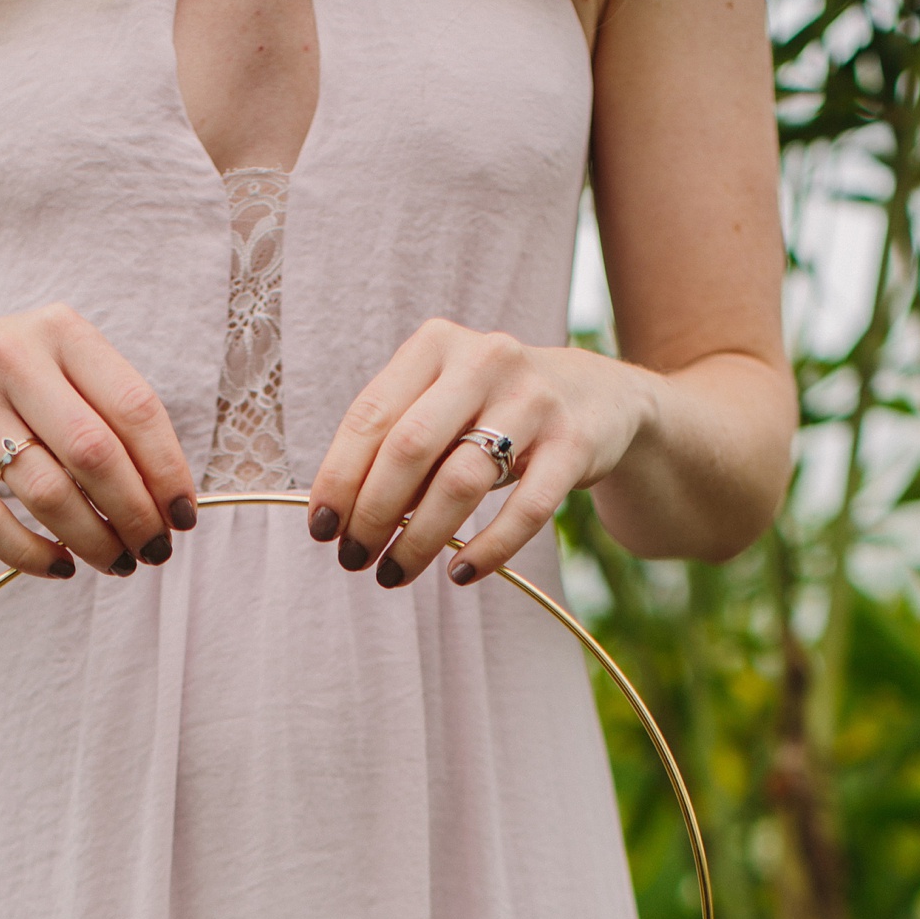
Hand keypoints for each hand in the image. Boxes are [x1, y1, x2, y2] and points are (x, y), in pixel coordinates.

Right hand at [0, 303, 197, 579]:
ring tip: (117, 561)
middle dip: (135, 514)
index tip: (183, 516)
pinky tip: (61, 565)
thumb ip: (114, 415)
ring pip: (46, 494)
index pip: (134, 408)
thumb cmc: (18, 380)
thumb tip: (168, 502)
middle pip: (94, 454)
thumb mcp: (66, 365)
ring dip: (93, 541)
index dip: (168, 471)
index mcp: (61, 332)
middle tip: (154, 549)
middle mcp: (11, 359)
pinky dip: (33, 556)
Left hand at [306, 322, 656, 587]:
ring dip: (419, 540)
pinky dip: (487, 549)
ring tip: (394, 573)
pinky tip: (459, 573)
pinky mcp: (575, 443)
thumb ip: (396, 443)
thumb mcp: (443, 404)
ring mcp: (534, 400)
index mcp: (436, 345)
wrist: (598, 397)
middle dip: (372, 513)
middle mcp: (484, 360)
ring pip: (461, 481)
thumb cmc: (493, 410)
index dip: (339, 478)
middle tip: (355, 558)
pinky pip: (524, 508)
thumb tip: (340, 516)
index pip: (371, 415)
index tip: (321, 529)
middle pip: (410, 447)